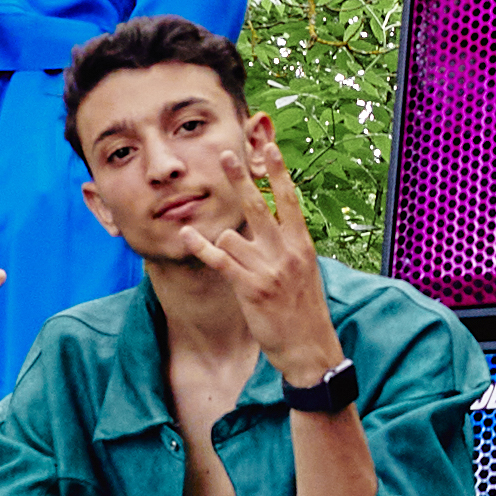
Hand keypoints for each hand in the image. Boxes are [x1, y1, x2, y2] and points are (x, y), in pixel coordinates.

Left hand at [194, 125, 341, 387]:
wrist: (309, 347)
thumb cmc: (305, 310)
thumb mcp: (305, 271)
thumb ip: (289, 246)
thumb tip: (273, 223)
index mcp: (302, 245)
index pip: (290, 199)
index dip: (278, 172)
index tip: (270, 148)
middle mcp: (286, 252)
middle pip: (258, 205)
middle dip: (240, 179)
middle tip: (225, 155)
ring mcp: (267, 269)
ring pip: (232, 235)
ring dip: (224, 243)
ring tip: (237, 264)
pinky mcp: (250, 288)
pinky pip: (219, 260)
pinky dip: (200, 246)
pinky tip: (186, 235)